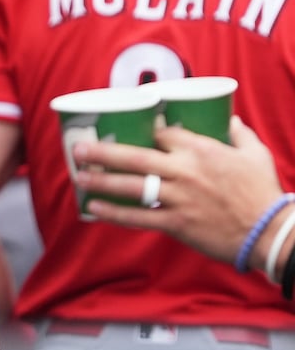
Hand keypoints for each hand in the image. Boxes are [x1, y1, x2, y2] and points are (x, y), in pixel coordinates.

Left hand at [75, 117, 284, 264]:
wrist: (271, 232)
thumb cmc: (263, 192)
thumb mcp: (255, 154)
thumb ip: (239, 133)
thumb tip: (228, 117)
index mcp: (201, 150)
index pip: (161, 133)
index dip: (139, 131)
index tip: (123, 131)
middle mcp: (185, 171)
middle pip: (135, 156)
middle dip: (103, 152)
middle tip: (78, 149)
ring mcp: (179, 198)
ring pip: (132, 186)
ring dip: (101, 181)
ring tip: (78, 176)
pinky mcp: (177, 223)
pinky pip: (139, 217)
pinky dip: (115, 213)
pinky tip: (94, 208)